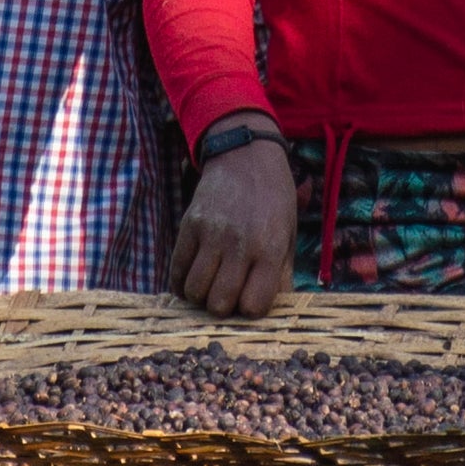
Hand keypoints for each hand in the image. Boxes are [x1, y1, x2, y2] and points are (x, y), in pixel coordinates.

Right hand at [171, 138, 297, 315]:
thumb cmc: (273, 198)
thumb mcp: (288, 234)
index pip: (253, 305)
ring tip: (211, 285)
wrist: (246, 154)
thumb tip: (273, 310)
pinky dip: (181, 283)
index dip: (251, 309)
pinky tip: (192, 277)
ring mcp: (210, 234)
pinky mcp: (188, 225)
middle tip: (228, 294)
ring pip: (194, 290)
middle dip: (223, 307)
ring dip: (201, 296)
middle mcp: (239, 244)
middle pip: (219, 303)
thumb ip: (281, 273)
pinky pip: (176, 270)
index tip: (251, 299)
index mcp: (269, 248)